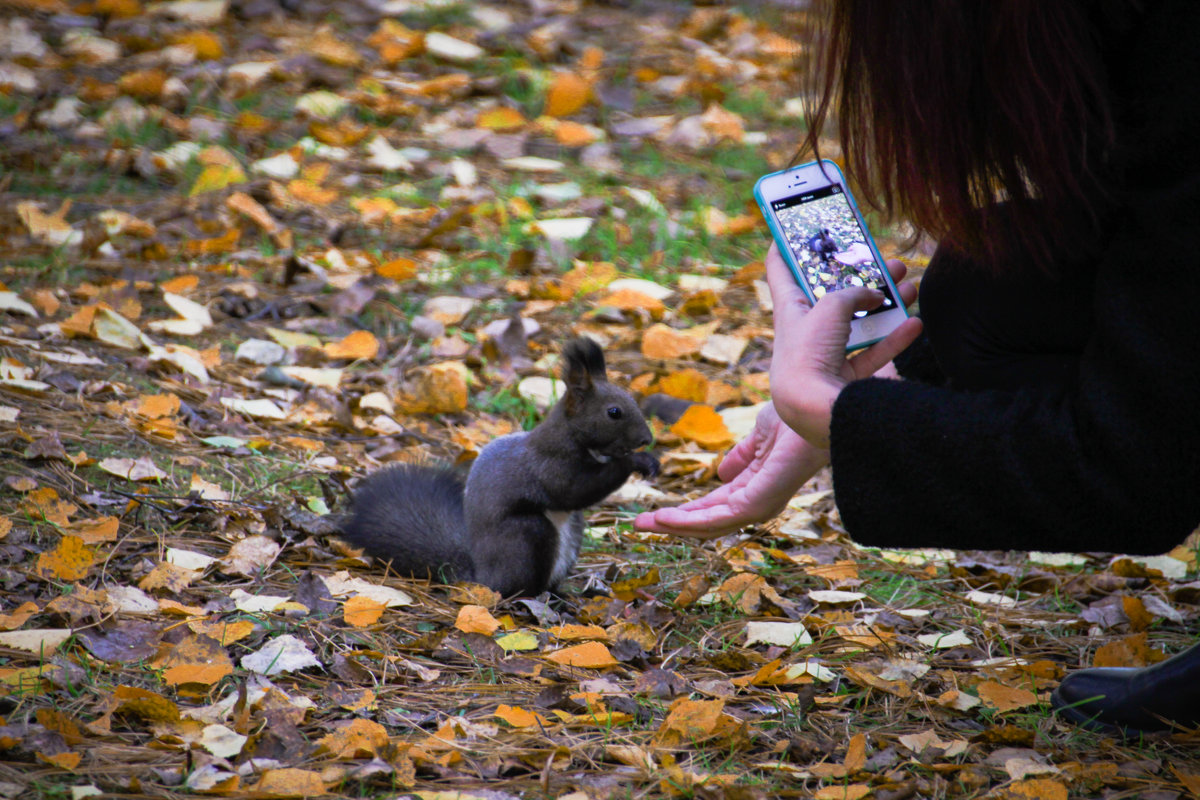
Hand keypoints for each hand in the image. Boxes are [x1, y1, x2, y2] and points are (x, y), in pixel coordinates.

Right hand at [633, 402, 828, 537]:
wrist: (809, 410)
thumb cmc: (792, 421)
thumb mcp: (758, 438)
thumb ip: (741, 457)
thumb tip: (722, 473)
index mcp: (754, 488)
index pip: (713, 507)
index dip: (683, 512)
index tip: (655, 514)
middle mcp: (756, 502)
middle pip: (706, 522)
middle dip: (671, 525)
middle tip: (638, 524)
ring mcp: (757, 506)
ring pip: (708, 526)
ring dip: (673, 526)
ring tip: (643, 523)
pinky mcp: (756, 503)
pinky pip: (716, 518)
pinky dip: (687, 521)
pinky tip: (665, 518)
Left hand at [766, 243, 922, 447]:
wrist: (813, 408)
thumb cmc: (809, 352)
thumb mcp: (830, 306)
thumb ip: (853, 293)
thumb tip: (874, 295)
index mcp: (788, 308)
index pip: (780, 269)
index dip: (785, 245)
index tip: (791, 227)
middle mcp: (804, 330)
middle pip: (832, 295)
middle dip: (859, 276)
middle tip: (884, 260)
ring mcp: (825, 354)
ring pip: (858, 322)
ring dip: (886, 304)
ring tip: (909, 285)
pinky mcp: (844, 377)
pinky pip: (872, 353)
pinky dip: (894, 339)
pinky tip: (915, 324)